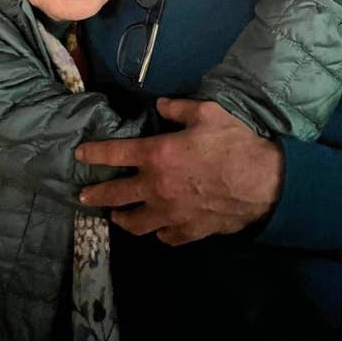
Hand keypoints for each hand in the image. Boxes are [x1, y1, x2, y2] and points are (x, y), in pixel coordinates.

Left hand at [75, 98, 283, 245]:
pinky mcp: (187, 230)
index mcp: (157, 155)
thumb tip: (161, 105)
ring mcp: (169, 213)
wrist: (261, 183)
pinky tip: (159, 228)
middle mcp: (155, 187)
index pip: (114, 153)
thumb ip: (179, 109)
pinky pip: (164, 236)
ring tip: (117, 217)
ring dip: (122, 218)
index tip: (80, 154)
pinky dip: (159, 231)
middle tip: (84, 197)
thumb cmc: (234, 144)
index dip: (93, 153)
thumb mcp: (208, 113)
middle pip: (114, 195)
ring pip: (134, 223)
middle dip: (95, 195)